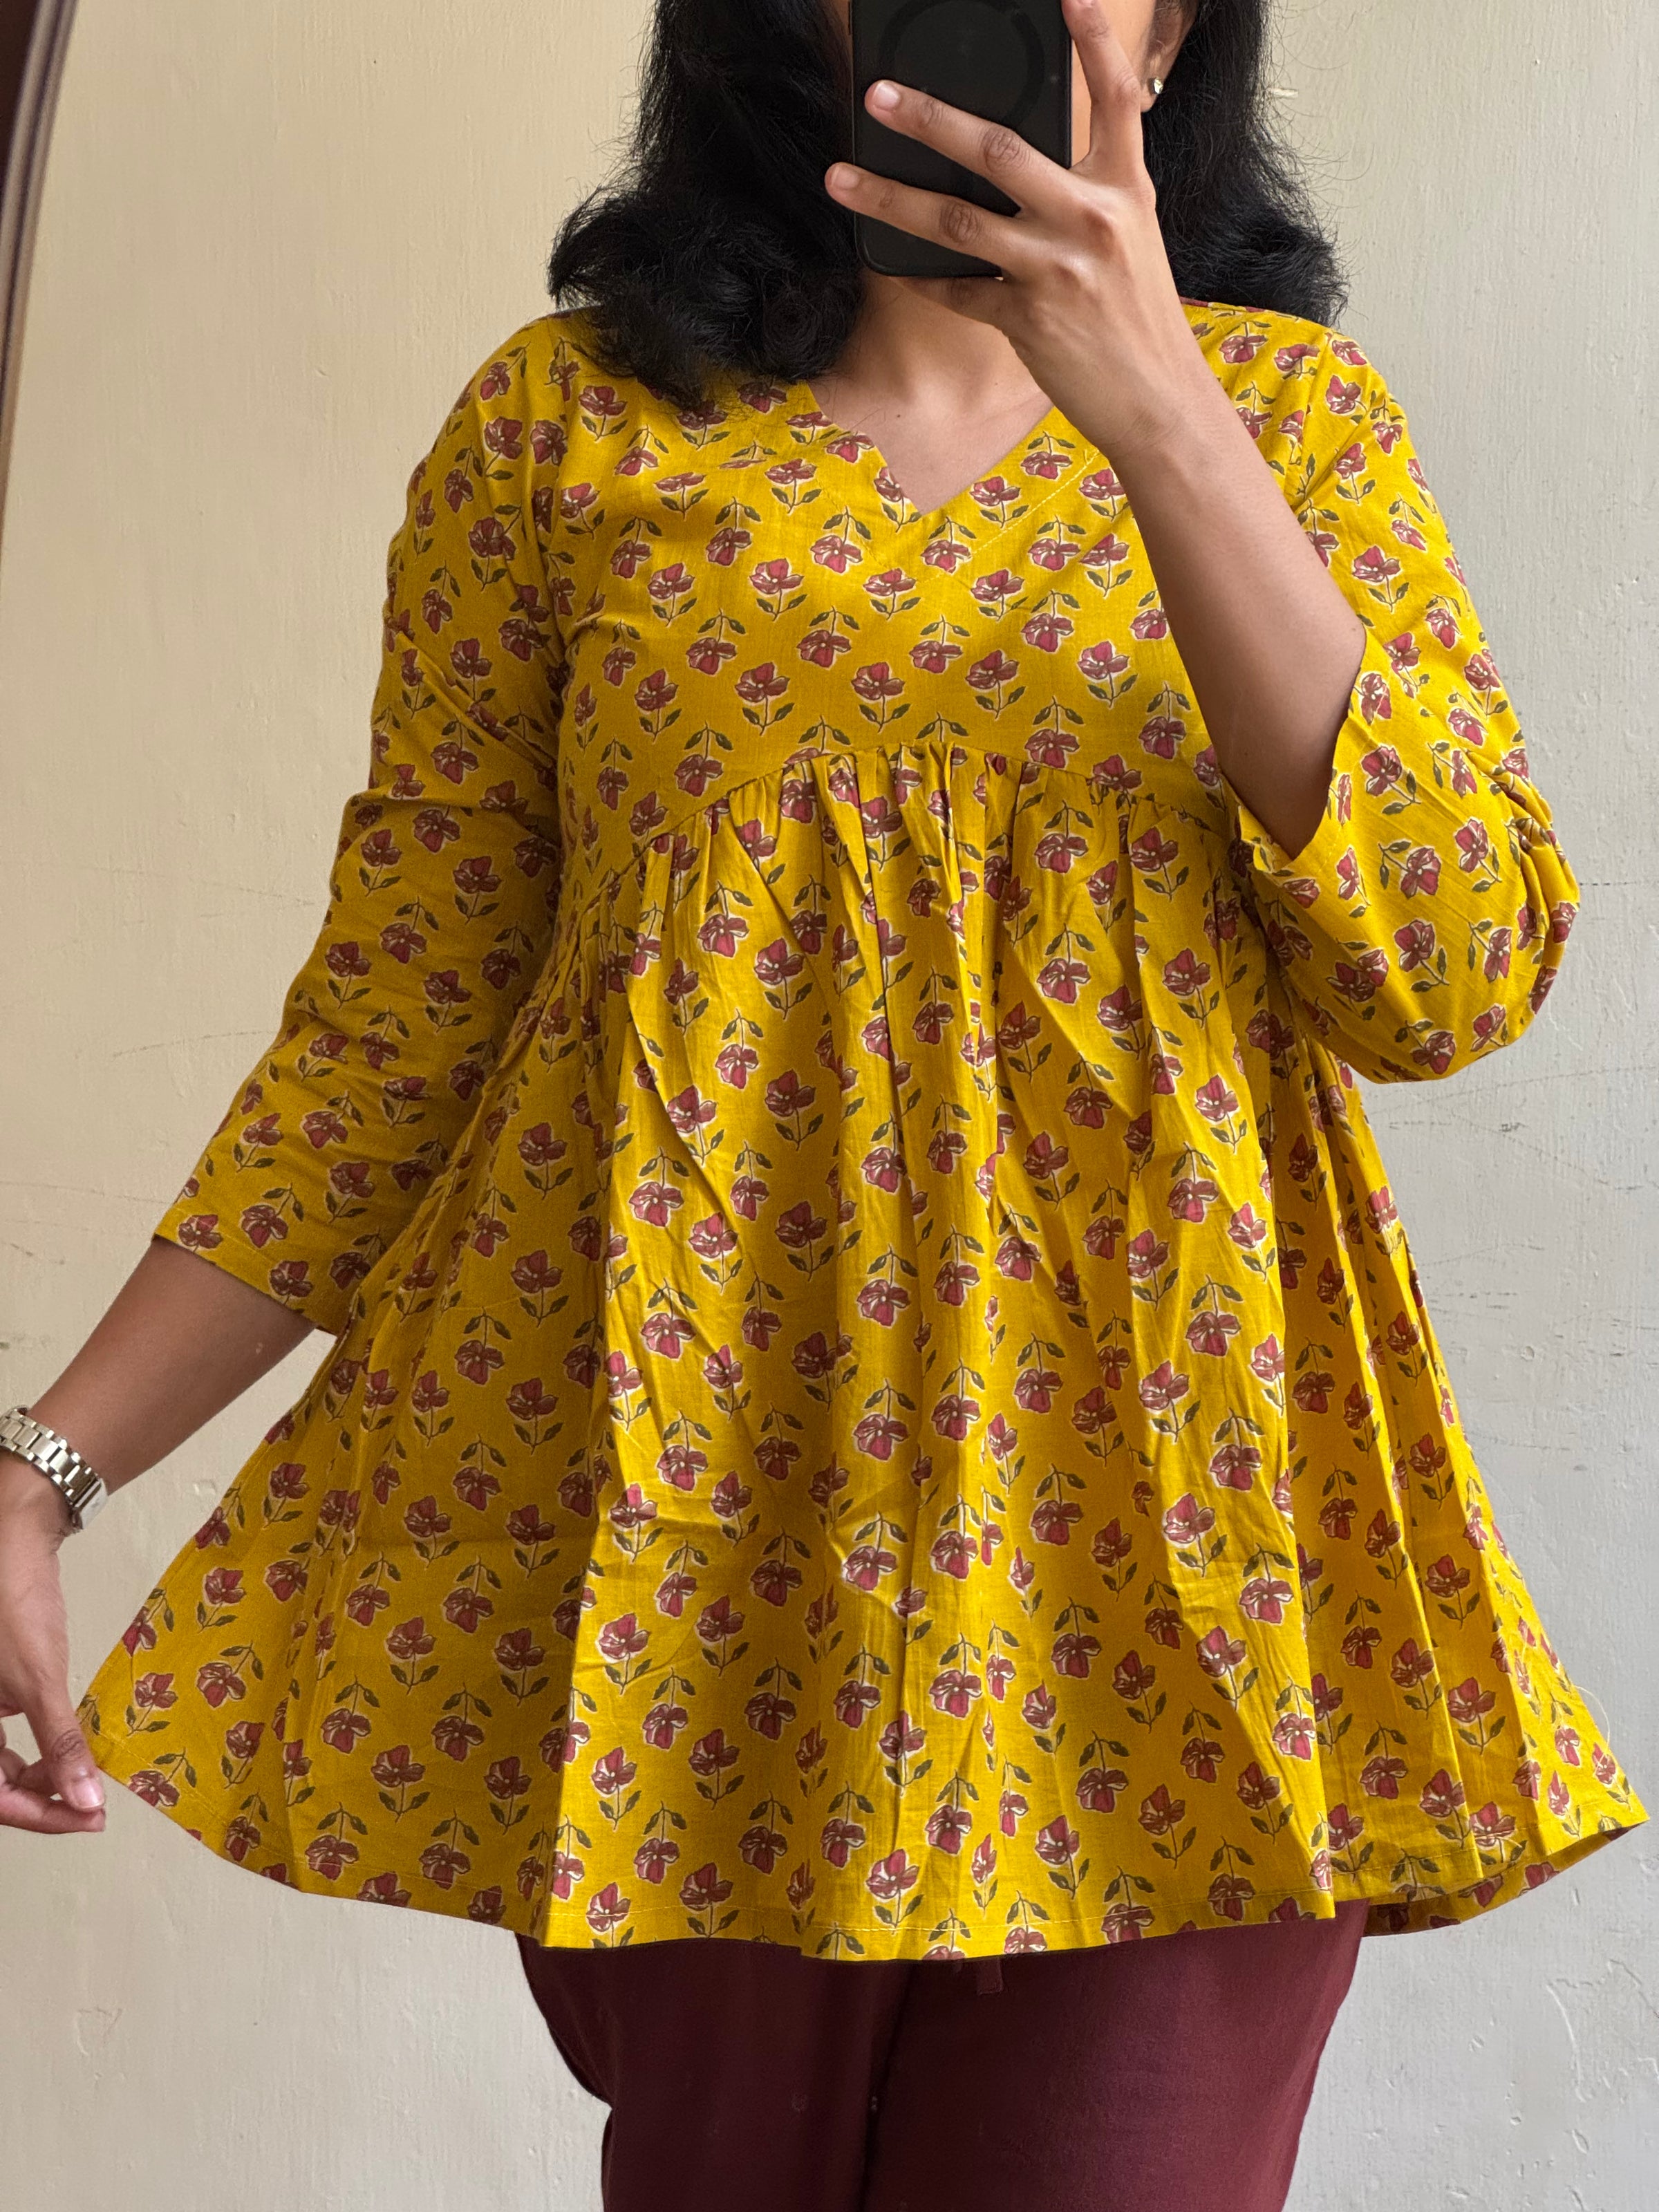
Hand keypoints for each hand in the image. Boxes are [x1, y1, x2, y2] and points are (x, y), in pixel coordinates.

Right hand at [0, 1455, 105, 1833]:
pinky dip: (35, 1740)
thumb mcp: (39, 1678)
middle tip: (92, 1805)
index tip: (87, 1818)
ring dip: (39, 1772)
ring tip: (84, 1776)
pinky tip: (65, 1738)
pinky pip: (1, 1727)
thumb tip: (84, 1801)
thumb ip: (60, 1743)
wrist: (10, 1534)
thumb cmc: (12, 1602)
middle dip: (42, 1797)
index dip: (39, 1815)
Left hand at [824, 0, 1210, 462]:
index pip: (1117, 97)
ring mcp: (1055, 269)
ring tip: (842, 178)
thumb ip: (1084, 195)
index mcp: (1123, 189)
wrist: (1158, 402)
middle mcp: (1090, 218)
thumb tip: (1015, 167)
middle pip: (998, 150)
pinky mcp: (1027, 318)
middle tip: (878, 96)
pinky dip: (920, 276)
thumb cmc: (1138, 320)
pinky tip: (887, 259)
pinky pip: (956, 289)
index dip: (1094, 39)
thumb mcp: (1130, 240)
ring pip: (955, 220)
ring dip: (890, 196)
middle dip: (929, 118)